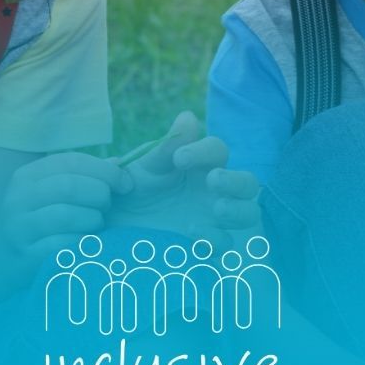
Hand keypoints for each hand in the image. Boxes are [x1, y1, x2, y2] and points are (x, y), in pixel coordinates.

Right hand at [0, 151, 130, 261]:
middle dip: (99, 194)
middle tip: (108, 206)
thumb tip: (119, 164)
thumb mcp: (50, 191)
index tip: (126, 184)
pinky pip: (62, 245)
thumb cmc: (36, 219)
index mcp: (29, 175)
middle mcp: (19, 198)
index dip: (105, 171)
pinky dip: (82, 243)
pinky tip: (87, 244)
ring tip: (97, 224)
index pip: (72, 162)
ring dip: (92, 220)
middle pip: (70, 186)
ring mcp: (20, 227)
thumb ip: (82, 176)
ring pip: (66, 215)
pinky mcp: (26, 256)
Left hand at [109, 111, 260, 243]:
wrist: (115, 227)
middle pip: (248, 183)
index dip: (203, 151)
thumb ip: (166, 148)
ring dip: (238, 210)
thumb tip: (189, 118)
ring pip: (249, 214)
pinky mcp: (207, 246)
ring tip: (218, 209)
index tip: (179, 159)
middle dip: (235, 181)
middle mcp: (215, 192)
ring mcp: (215, 220)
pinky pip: (227, 245)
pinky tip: (192, 232)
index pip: (217, 151)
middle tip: (213, 181)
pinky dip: (215, 239)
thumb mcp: (143, 168)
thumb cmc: (133, 190)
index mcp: (200, 166)